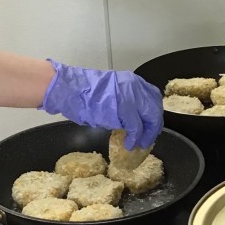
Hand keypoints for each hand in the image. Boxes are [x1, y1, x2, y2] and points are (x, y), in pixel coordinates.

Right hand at [41, 60, 162, 148]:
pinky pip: (137, 127)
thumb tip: (133, 117)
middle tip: (148, 138)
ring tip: (141, 143)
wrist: (69, 89)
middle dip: (154, 126)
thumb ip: (125, 100)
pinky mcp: (124, 108)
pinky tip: (130, 144)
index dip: (154, 113)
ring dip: (147, 134)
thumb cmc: (84, 92)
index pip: (153, 96)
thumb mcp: (111, 91)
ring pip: (151, 117)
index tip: (150, 124)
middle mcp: (134, 86)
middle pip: (155, 108)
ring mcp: (130, 96)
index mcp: (131, 80)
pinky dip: (135, 138)